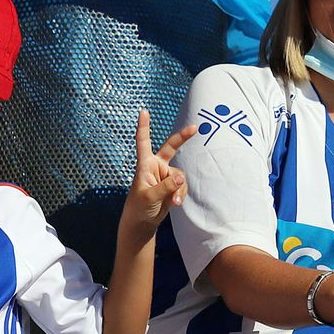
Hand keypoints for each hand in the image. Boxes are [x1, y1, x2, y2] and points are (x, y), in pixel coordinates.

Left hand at [121, 110, 196, 232]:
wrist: (142, 222)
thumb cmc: (139, 207)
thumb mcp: (150, 196)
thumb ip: (166, 186)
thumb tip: (181, 177)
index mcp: (144, 164)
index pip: (143, 142)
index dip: (143, 127)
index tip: (143, 111)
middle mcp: (156, 166)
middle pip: (171, 148)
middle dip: (183, 138)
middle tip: (195, 127)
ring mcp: (165, 176)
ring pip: (180, 176)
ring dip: (178, 189)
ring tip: (173, 202)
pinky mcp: (172, 186)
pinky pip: (182, 186)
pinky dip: (180, 195)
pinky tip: (175, 204)